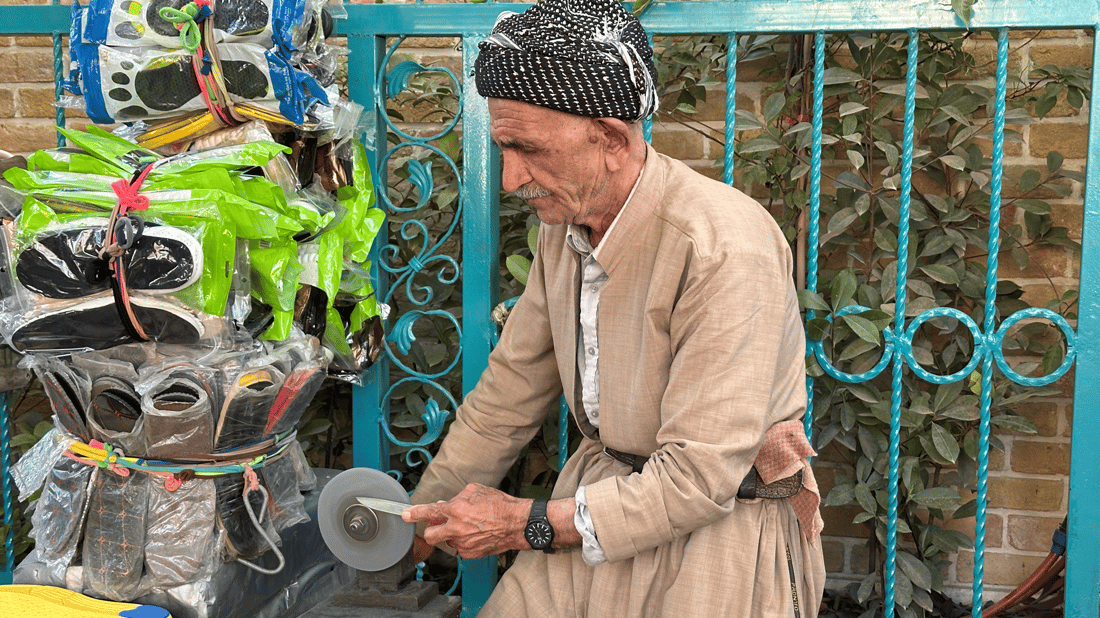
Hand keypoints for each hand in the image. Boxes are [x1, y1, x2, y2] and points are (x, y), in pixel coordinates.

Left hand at [402, 483, 527, 558]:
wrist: (517, 523)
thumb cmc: (500, 505)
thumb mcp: (476, 491)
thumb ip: (457, 498)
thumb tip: (445, 504)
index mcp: (456, 510)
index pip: (429, 512)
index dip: (414, 514)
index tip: (406, 515)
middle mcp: (456, 528)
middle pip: (431, 535)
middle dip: (432, 530)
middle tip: (441, 524)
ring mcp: (463, 543)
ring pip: (447, 541)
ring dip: (452, 534)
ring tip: (469, 526)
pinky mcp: (470, 554)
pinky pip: (460, 548)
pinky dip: (464, 542)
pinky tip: (476, 534)